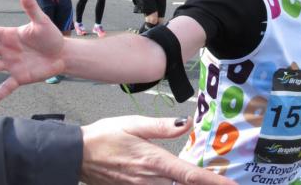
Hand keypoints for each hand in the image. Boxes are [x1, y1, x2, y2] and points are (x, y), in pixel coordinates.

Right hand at [80, 115, 235, 184]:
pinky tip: (175, 182)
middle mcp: (150, 180)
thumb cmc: (104, 136)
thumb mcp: (134, 124)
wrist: (76, 154)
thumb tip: (187, 123)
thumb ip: (162, 127)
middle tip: (224, 182)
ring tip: (204, 181)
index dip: (214, 182)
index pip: (190, 175)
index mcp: (153, 161)